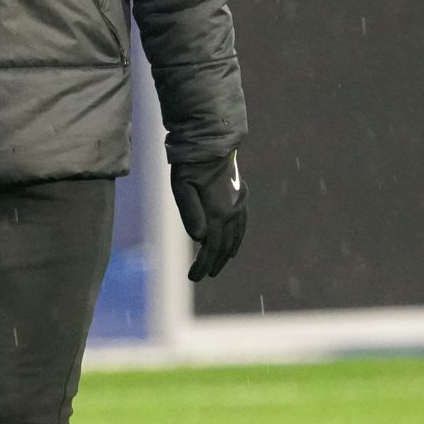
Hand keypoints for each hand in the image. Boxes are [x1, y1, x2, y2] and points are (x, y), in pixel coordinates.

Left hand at [172, 153, 247, 281]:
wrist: (211, 145)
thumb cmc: (190, 167)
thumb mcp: (182, 188)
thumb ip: (190, 213)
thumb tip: (198, 238)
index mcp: (217, 213)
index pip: (211, 247)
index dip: (203, 265)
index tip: (193, 277)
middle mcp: (231, 213)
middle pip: (223, 246)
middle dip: (212, 263)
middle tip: (202, 276)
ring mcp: (237, 206)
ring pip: (234, 238)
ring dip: (225, 254)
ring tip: (216, 266)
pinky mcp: (239, 200)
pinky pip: (241, 226)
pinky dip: (237, 240)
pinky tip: (232, 248)